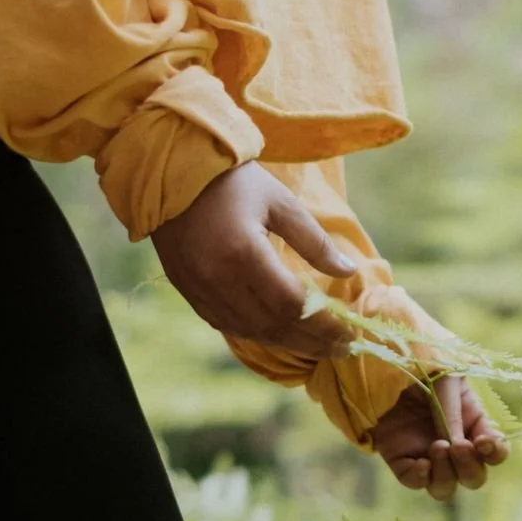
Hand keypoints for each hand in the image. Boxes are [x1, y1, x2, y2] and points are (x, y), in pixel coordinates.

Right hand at [150, 162, 363, 357]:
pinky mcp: (187, 291)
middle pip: (273, 325)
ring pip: (249, 331)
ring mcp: (199, 289)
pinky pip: (225, 324)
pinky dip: (256, 333)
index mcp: (244, 253)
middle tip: (342, 349)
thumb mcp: (281, 202)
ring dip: (286, 343)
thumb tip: (349, 271)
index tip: (351, 334)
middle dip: (312, 341)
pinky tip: (278, 334)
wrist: (170, 171)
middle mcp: (219, 279)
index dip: (324, 324)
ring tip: (316, 346)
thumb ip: (315, 241)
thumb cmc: (233, 181)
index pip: (293, 304)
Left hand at [371, 375, 506, 501]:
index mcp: (473, 425)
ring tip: (437, 447)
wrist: (385, 363)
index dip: (495, 453)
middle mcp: (454, 447)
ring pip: (444, 488)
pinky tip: (421, 463)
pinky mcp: (401, 459)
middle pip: (473, 478)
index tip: (483, 443)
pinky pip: (414, 482)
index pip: (495, 452)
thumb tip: (456, 445)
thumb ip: (453, 413)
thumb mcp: (446, 381)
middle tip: (457, 446)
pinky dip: (421, 478)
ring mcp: (427, 456)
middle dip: (469, 468)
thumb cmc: (423, 367)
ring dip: (447, 475)